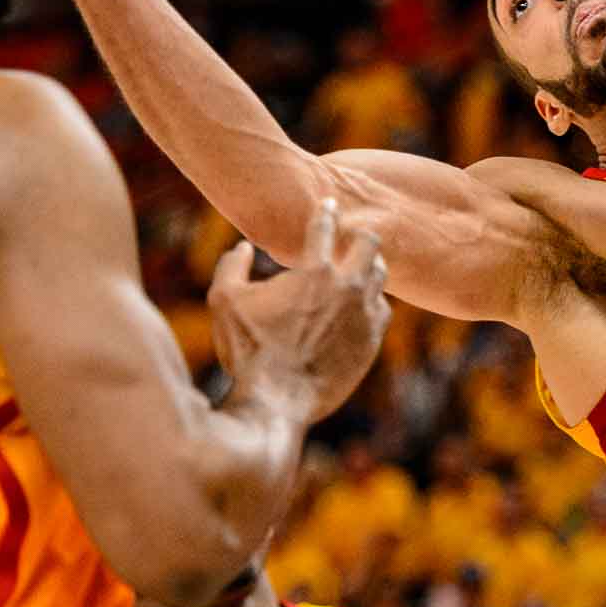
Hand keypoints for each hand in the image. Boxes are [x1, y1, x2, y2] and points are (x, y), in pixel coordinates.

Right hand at [209, 198, 390, 423]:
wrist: (275, 402)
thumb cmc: (248, 351)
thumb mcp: (224, 302)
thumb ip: (231, 267)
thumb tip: (242, 247)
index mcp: (314, 272)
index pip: (326, 226)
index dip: (326, 211)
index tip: (329, 204)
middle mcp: (347, 287)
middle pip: (370, 242)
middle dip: (359, 235)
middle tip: (351, 238)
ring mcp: (364, 314)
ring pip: (380, 274)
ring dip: (368, 267)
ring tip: (357, 268)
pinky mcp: (372, 340)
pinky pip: (382, 310)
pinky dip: (372, 303)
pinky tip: (361, 305)